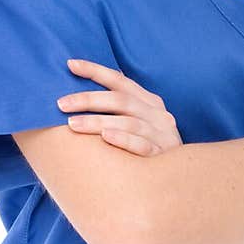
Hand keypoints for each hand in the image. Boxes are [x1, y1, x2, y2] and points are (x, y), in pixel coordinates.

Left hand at [57, 58, 183, 155]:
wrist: (182, 178)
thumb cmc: (151, 147)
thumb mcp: (142, 122)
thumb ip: (122, 107)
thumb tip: (86, 91)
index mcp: (150, 102)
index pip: (120, 81)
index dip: (95, 71)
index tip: (70, 64)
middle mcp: (158, 115)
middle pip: (121, 100)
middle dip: (88, 100)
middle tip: (61, 104)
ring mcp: (162, 135)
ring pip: (128, 122)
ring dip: (98, 122)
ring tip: (72, 125)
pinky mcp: (163, 155)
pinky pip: (142, 145)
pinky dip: (124, 140)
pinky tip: (106, 138)